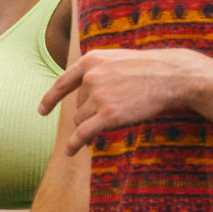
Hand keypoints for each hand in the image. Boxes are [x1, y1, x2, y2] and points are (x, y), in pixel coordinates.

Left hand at [40, 48, 212, 155]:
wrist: (170, 75)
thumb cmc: (148, 68)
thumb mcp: (117, 60)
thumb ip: (97, 71)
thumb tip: (82, 89)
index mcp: (90, 61)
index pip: (63, 82)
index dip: (50, 98)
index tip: (42, 111)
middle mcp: (90, 78)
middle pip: (77, 106)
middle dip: (87, 116)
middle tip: (105, 119)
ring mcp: (99, 96)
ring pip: (83, 120)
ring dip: (89, 128)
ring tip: (106, 128)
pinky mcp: (108, 115)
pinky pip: (83, 133)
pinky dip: (74, 144)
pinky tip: (71, 151)